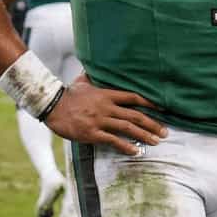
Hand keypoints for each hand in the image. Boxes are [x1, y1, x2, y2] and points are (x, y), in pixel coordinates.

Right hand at [43, 74, 167, 156]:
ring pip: (127, 128)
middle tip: (165, 132)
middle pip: (135, 115)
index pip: (133, 97)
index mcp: (106, 94)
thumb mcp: (82, 81)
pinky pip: (113, 141)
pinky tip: (136, 152)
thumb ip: (93, 75)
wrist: (52, 106)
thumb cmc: (67, 93)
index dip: (149, 103)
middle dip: (152, 124)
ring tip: (156, 142)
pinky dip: (127, 146)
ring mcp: (100, 120)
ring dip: (144, 135)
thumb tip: (94, 65)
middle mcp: (106, 107)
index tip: (162, 108)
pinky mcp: (92, 133)